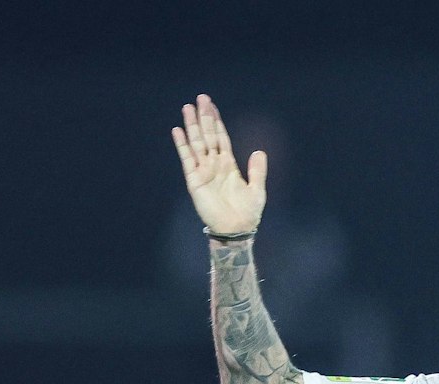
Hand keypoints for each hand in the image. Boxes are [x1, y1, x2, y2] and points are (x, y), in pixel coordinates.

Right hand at [171, 94, 265, 236]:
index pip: (221, 137)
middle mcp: (214, 164)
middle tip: (201, 98)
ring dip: (192, 126)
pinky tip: (178, 131)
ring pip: (196, 143)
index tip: (212, 106)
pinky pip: (187, 159)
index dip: (217, 121)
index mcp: (229, 165)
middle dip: (204, 117)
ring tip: (187, 108)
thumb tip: (259, 151)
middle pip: (208, 135)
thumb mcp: (257, 190)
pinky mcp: (195, 180)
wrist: (236, 230)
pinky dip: (183, 145)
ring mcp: (203, 171)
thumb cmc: (248, 213)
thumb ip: (257, 171)